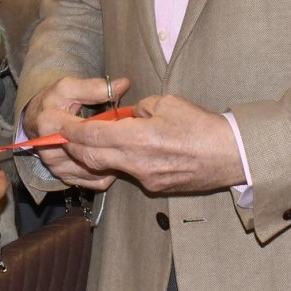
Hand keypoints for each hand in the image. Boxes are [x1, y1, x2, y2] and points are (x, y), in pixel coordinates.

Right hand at [20, 76, 131, 189]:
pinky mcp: (65, 178)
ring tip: (123, 147)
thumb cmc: (53, 101)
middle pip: (92, 153)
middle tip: (131, 137)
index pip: (85, 131)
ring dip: (112, 160)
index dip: (109, 127)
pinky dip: (108, 171)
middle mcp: (50, 150)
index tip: (125, 121)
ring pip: (96, 170)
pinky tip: (113, 157)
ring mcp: (57, 167)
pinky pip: (95, 181)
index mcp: (50, 124)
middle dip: (113, 145)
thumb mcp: (69, 87)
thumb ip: (95, 88)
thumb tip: (123, 84)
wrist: (35, 120)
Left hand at [59, 93, 245, 194]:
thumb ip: (141, 108)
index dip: (71, 130)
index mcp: (139, 138)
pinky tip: (124, 149)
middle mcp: (137, 163)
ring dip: (94, 154)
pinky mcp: (155, 187)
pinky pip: (128, 173)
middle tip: (64, 135)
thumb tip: (129, 114)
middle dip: (74, 146)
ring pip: (107, 167)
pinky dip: (118, 161)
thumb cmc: (203, 126)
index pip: (92, 136)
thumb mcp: (169, 103)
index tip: (58, 124)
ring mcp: (145, 179)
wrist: (231, 157)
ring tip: (89, 140)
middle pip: (91, 157)